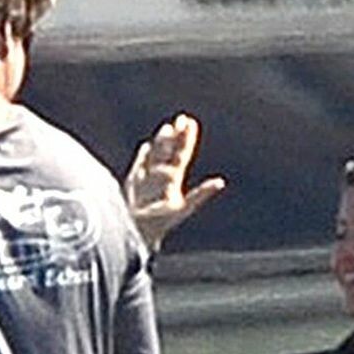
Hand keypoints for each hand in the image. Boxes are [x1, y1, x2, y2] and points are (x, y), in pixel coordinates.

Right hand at [123, 113, 224, 253]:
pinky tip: (146, 148)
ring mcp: (147, 181)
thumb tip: (221, 182)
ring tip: (167, 128)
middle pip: (170, 153)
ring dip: (161, 143)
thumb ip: (201, 194)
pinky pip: (139, 167)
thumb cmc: (160, 224)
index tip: (190, 123)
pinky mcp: (132, 185)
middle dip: (176, 137)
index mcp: (173, 181)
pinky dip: (143, 157)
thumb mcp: (184, 208)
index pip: (181, 155)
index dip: (186, 139)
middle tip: (182, 119)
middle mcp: (161, 179)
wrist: (136, 235)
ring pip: (156, 157)